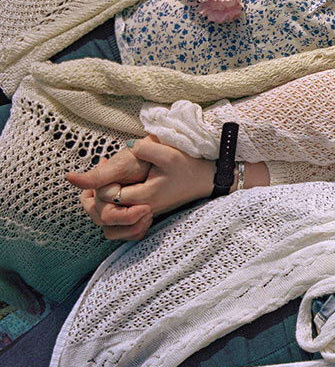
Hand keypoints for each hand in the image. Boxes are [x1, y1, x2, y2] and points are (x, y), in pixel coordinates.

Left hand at [67, 135, 215, 240]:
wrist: (207, 180)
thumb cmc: (189, 167)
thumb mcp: (168, 154)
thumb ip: (144, 149)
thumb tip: (126, 147)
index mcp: (143, 197)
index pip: (107, 196)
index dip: (100, 182)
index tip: (105, 162)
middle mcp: (141, 209)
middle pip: (103, 212)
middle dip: (95, 192)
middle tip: (100, 168)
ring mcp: (143, 211)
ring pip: (109, 219)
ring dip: (99, 202)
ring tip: (99, 181)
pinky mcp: (145, 210)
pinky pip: (119, 218)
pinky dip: (109, 207)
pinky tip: (112, 186)